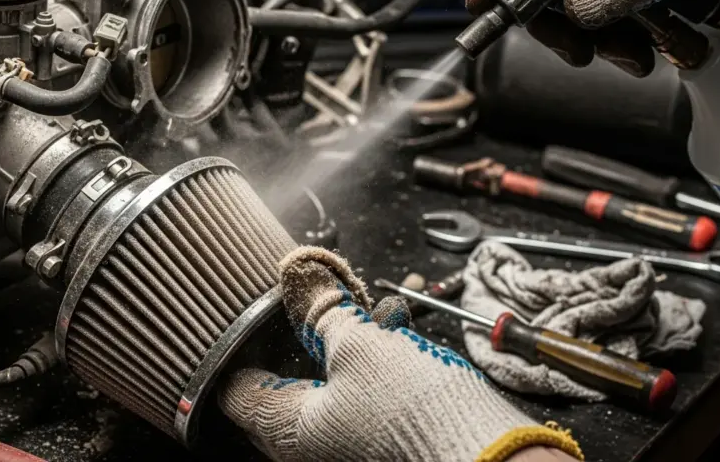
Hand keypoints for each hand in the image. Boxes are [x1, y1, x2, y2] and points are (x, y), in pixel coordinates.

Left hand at [217, 246, 584, 461]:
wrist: (485, 453)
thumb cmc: (416, 414)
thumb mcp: (359, 345)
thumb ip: (321, 310)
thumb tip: (299, 275)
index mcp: (284, 429)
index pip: (235, 387)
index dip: (242, 342)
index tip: (254, 311)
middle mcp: (307, 444)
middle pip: (285, 378)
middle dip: (305, 330)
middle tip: (318, 296)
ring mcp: (342, 443)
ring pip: (330, 378)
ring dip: (348, 335)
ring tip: (371, 302)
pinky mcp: (377, 436)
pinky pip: (362, 389)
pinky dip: (374, 355)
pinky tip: (397, 322)